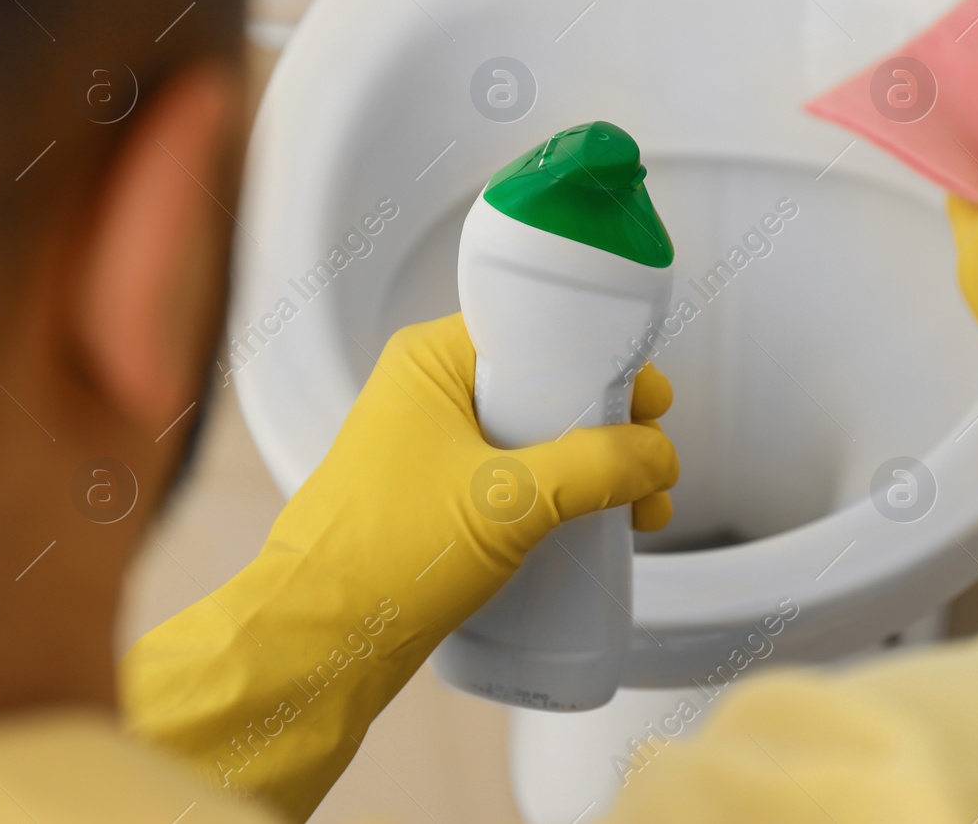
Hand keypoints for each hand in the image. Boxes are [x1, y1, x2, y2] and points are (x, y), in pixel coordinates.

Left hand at [123, 313, 677, 818]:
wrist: (320, 644)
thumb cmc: (383, 558)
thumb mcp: (509, 501)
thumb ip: (596, 468)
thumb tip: (657, 454)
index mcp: (431, 361)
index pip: (536, 333)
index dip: (602, 363)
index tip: (649, 401)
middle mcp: (427, 393)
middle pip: (544, 388)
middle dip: (608, 428)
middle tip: (650, 463)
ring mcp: (429, 448)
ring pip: (534, 439)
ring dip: (593, 470)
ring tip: (639, 510)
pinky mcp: (436, 499)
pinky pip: (515, 480)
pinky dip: (560, 498)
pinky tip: (598, 528)